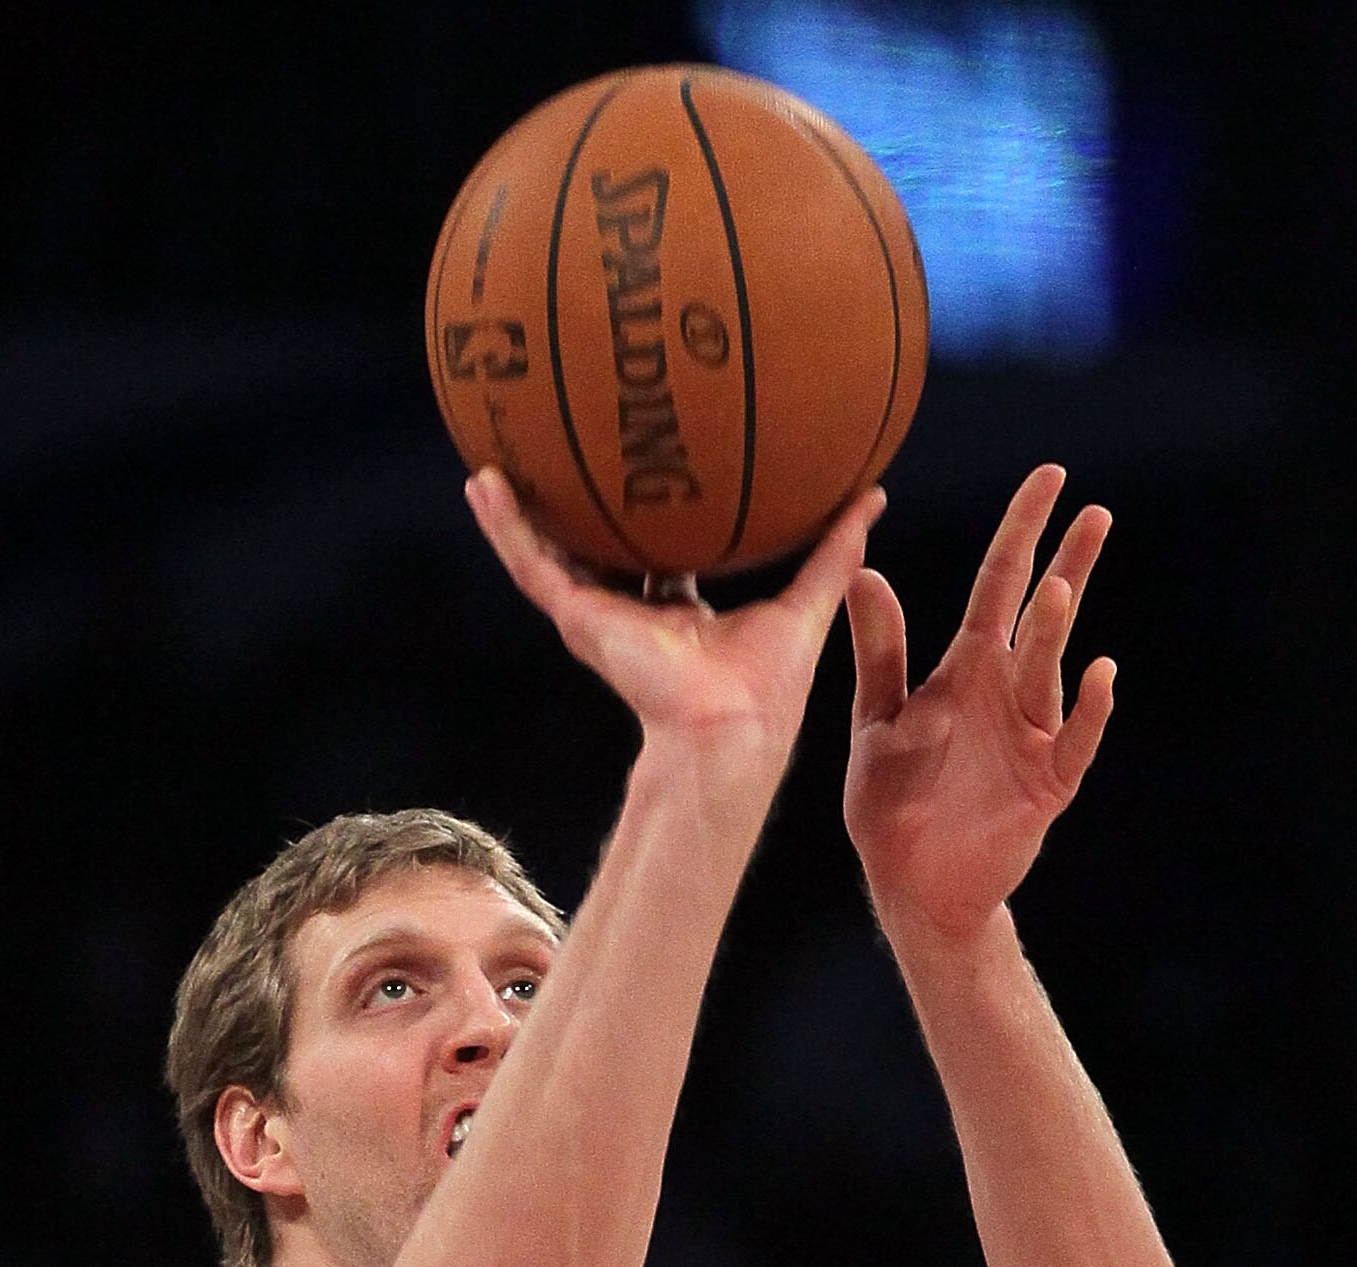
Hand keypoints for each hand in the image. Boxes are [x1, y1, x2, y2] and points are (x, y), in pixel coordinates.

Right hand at [467, 470, 882, 772]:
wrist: (729, 727)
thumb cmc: (768, 687)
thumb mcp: (806, 601)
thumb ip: (834, 550)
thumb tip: (874, 494)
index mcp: (676, 612)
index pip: (656, 555)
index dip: (650, 515)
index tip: (646, 467)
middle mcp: (631, 613)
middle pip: (595, 549)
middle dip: (575, 507)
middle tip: (558, 449)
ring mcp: (598, 616)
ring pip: (548, 552)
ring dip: (517, 510)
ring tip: (489, 456)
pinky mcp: (579, 618)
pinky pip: (532, 564)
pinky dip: (504, 527)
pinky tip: (482, 483)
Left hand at [843, 464, 1114, 946]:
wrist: (910, 886)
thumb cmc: (891, 804)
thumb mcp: (875, 721)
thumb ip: (878, 653)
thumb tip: (863, 573)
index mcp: (966, 668)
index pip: (999, 584)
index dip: (1024, 530)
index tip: (1050, 477)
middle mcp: (1006, 691)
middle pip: (1042, 614)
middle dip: (1067, 562)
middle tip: (1093, 512)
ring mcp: (1032, 735)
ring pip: (1049, 670)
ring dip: (1053, 632)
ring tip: (1059, 589)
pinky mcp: (1047, 783)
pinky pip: (1075, 739)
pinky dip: (1090, 710)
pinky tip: (1101, 674)